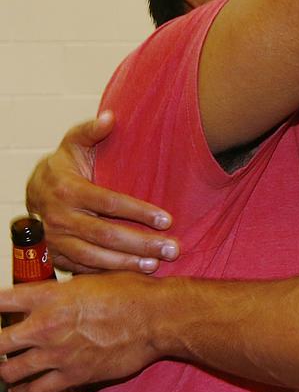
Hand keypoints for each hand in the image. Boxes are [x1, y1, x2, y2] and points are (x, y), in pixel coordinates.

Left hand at [0, 272, 164, 391]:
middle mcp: (45, 326)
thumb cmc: (130, 293)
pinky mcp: (72, 377)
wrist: (155, 318)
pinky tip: (26, 390)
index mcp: (48, 296)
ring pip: (9, 372)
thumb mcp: (91, 280)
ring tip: (10, 369)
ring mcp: (56, 354)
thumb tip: (50, 296)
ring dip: (6, 371)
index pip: (0, 302)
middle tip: (3, 345)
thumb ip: (63, 291)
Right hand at [26, 111, 178, 272]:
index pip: (110, 203)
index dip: (139, 212)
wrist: (33, 192)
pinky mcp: (57, 257)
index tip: (167, 219)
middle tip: (172, 248)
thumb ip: (91, 130)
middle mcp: (60, 218)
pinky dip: (110, 274)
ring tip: (157, 263)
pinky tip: (134, 274)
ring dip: (129, 263)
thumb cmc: (63, 166)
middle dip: (142, 243)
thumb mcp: (74, 143)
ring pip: (96, 257)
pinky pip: (85, 269)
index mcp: (68, 189)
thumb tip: (111, 117)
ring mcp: (57, 241)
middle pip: (107, 234)